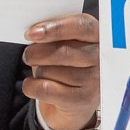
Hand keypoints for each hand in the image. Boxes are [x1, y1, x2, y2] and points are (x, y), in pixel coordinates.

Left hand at [21, 11, 99, 129]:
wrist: (75, 103)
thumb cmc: (68, 65)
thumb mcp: (66, 43)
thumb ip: (55, 33)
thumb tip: (34, 32)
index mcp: (99, 35)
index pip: (81, 26)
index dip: (55, 28)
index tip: (32, 33)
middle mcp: (101, 58)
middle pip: (64, 51)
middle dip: (37, 52)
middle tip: (28, 54)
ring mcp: (94, 81)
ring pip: (52, 71)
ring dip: (37, 71)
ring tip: (41, 72)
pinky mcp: (82, 101)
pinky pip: (46, 89)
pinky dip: (31, 86)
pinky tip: (32, 85)